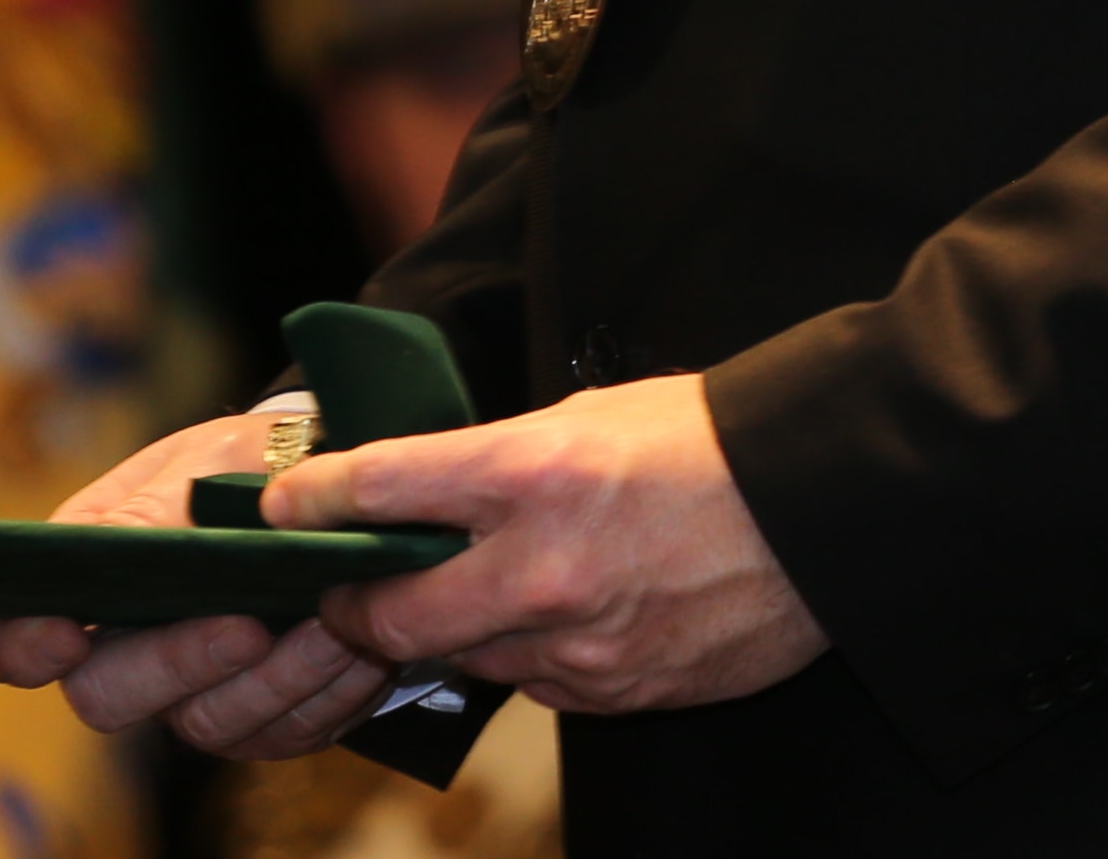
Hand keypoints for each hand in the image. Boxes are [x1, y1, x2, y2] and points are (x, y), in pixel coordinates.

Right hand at [0, 407, 401, 758]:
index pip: (10, 640)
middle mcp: (126, 652)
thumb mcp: (205, 459)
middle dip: (176, 663)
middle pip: (107, 697)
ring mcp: (192, 694)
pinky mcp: (261, 722)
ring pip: (208, 724)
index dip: (20, 647)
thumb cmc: (246, 463)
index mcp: (85, 582)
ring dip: (274, 679)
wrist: (331, 481)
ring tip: (331, 623)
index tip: (66, 634)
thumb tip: (108, 548)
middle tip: (245, 626)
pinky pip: (284, 732)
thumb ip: (153, 510)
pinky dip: (326, 692)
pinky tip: (361, 645)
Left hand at [268, 372, 825, 717]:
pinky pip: (541, 685)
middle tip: (351, 588)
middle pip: (393, 615)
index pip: (381, 488)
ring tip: (489, 588)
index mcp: (531, 473)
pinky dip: (535, 656)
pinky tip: (571, 614)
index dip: (314, 500)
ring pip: (466, 659)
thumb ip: (505, 461)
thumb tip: (435, 492)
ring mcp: (578, 643)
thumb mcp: (593, 416)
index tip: (281, 507)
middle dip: (357, 604)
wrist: (825, 505)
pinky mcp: (618, 691)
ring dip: (458, 630)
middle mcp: (540, 568)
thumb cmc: (713, 438)